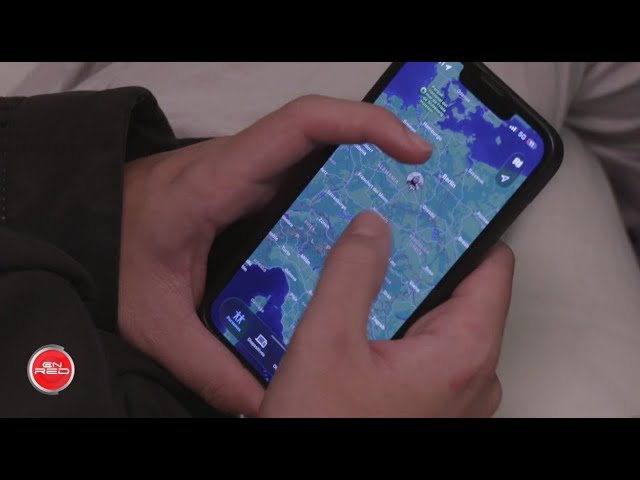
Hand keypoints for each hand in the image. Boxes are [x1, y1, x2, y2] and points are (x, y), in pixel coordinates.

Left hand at [118, 95, 432, 415]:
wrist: (92, 226)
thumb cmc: (116, 255)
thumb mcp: (156, 320)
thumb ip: (208, 365)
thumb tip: (261, 404)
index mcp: (220, 181)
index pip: (299, 125)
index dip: (360, 123)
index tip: (410, 146)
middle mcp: (244, 168)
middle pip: (325, 134)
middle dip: (382, 147)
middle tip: (431, 184)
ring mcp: (253, 177)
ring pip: (321, 157)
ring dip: (368, 170)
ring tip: (411, 208)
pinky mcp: (255, 192)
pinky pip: (307, 181)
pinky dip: (343, 194)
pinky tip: (362, 233)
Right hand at [260, 213, 513, 416]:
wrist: (305, 478)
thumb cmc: (321, 427)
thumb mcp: (326, 341)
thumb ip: (352, 273)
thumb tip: (373, 226)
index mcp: (463, 353)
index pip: (493, 267)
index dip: (467, 230)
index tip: (436, 204)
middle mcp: (473, 376)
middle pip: (466, 292)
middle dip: (426, 261)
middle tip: (384, 233)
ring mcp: (455, 395)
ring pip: (443, 321)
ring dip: (408, 294)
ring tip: (366, 271)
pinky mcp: (432, 406)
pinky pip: (428, 349)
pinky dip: (401, 325)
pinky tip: (361, 317)